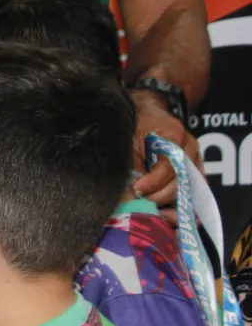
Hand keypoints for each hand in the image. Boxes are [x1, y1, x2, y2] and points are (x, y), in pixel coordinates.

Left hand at [130, 89, 201, 219]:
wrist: (148, 110)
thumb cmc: (136, 122)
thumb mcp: (129, 138)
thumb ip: (132, 163)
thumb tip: (131, 192)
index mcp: (174, 135)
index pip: (168, 166)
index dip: (153, 182)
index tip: (137, 190)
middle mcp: (190, 148)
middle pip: (181, 181)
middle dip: (160, 196)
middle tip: (141, 203)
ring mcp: (196, 160)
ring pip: (190, 190)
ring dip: (172, 205)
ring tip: (154, 212)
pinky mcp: (196, 171)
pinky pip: (193, 193)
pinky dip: (182, 205)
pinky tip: (168, 215)